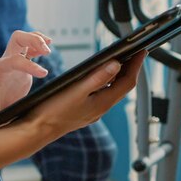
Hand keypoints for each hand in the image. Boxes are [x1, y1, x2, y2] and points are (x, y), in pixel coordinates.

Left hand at [0, 30, 51, 121]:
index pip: (15, 60)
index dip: (30, 65)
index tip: (44, 74)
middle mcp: (4, 62)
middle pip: (18, 39)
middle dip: (33, 40)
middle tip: (47, 52)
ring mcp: (12, 61)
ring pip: (24, 39)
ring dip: (37, 39)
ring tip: (48, 48)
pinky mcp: (21, 65)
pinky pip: (30, 48)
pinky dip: (38, 44)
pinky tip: (47, 48)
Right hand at [23, 51, 146, 139]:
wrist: (38, 130)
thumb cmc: (53, 111)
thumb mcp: (76, 91)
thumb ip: (97, 78)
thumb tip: (116, 65)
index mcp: (102, 103)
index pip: (127, 82)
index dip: (136, 65)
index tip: (142, 50)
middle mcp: (101, 108)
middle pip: (123, 86)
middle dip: (131, 69)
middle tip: (135, 52)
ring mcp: (93, 111)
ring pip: (112, 91)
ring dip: (119, 76)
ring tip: (121, 60)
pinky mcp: (85, 111)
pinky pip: (103, 95)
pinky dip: (107, 83)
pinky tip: (101, 77)